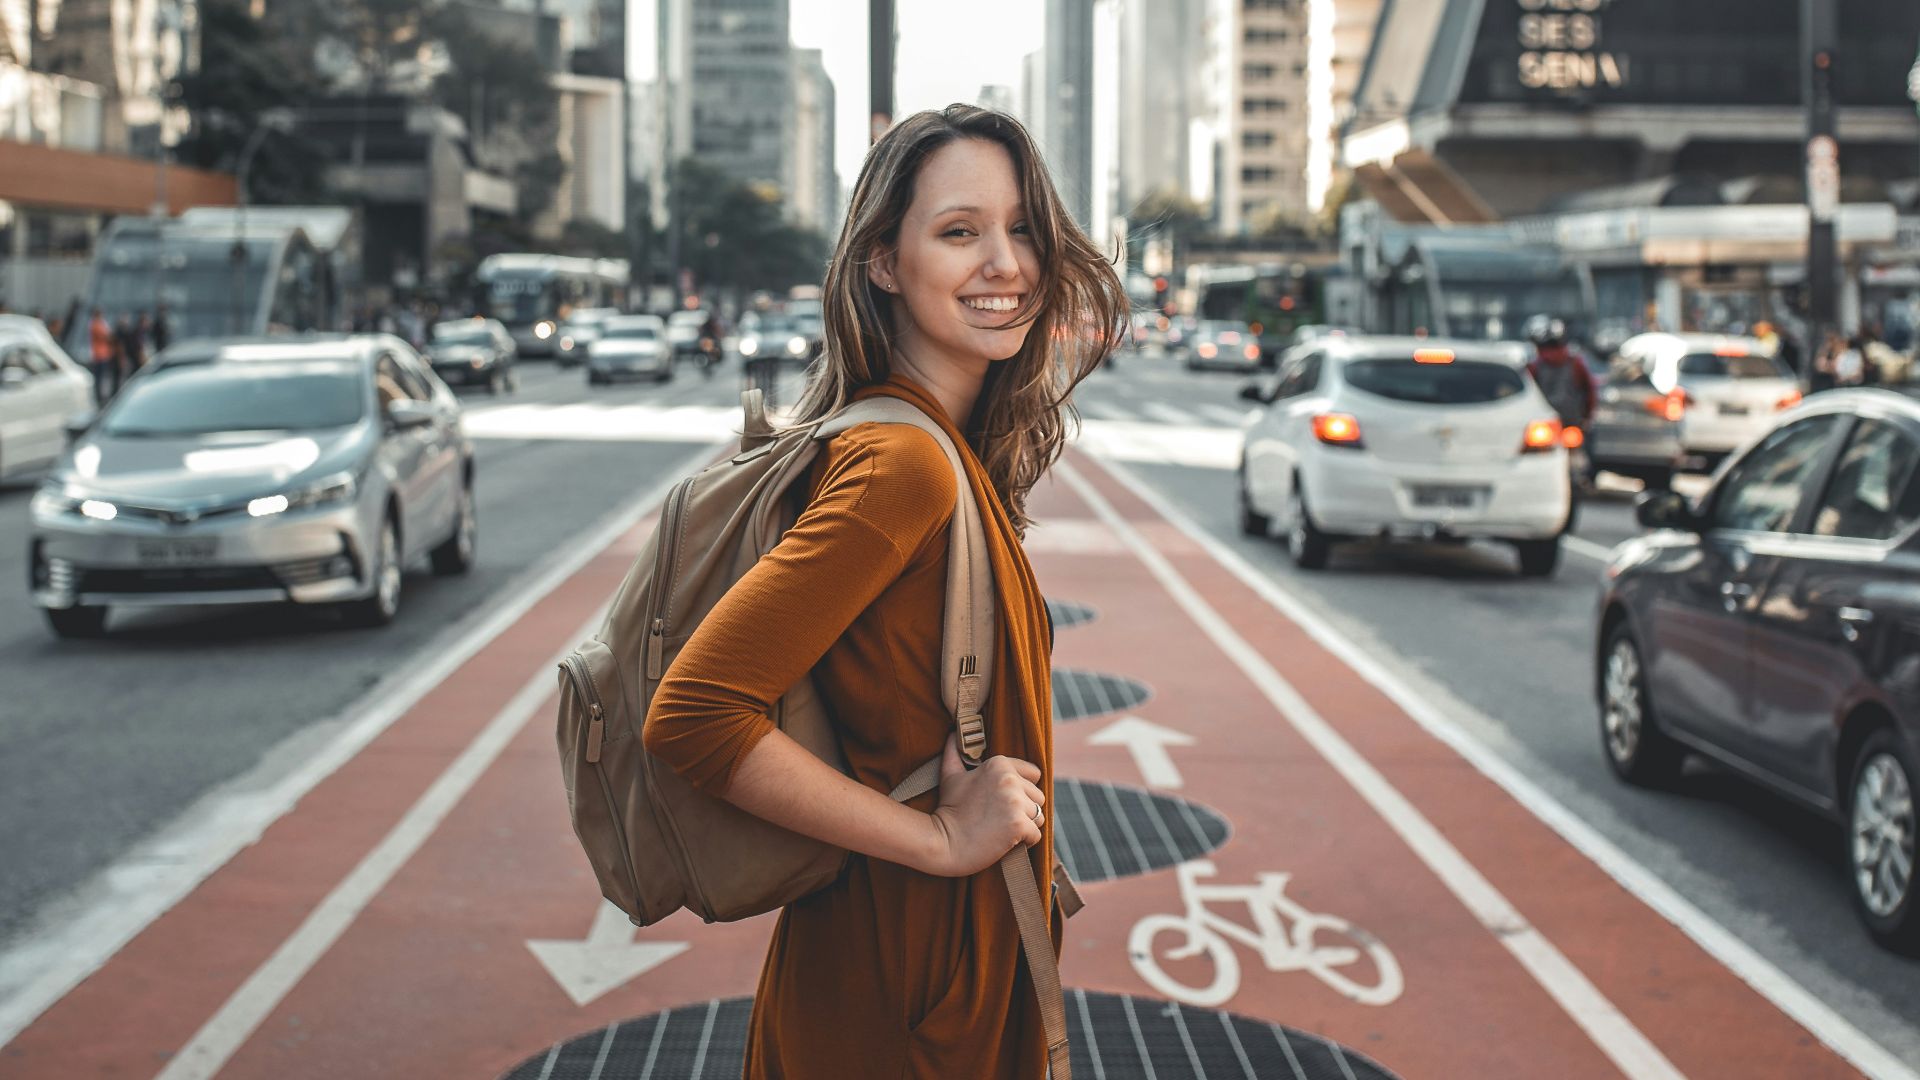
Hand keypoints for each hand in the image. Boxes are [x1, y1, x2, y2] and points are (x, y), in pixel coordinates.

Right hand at [917, 733, 1045, 877]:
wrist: (943, 842)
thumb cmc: (948, 809)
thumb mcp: (950, 776)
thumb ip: (955, 753)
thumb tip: (953, 734)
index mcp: (999, 764)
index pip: (1034, 774)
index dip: (1021, 790)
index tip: (1002, 800)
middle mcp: (1010, 780)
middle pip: (1038, 797)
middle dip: (1024, 810)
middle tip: (999, 818)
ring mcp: (1015, 802)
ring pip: (1040, 816)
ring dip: (1026, 826)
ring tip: (1002, 829)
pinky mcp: (1018, 825)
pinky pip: (1036, 835)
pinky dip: (1025, 842)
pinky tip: (1005, 841)